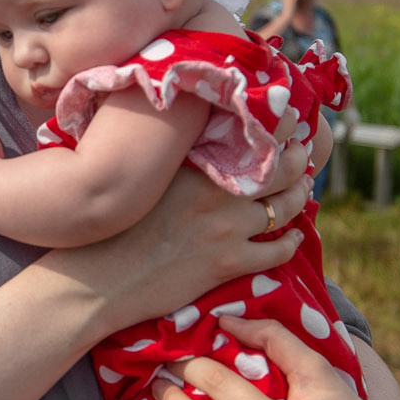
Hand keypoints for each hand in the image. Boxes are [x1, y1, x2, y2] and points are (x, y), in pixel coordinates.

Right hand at [34, 149, 308, 336]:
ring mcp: (225, 228)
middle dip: (298, 159)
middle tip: (302, 155)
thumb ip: (174, 160)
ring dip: (299, 196)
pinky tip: (291, 237)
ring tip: (301, 190)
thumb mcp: (141, 180)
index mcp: (192, 164)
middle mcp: (215, 191)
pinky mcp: (229, 263)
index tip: (286, 120)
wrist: (97, 280)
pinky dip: (290, 241)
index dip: (278, 125)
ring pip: (285, 206)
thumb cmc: (107, 230)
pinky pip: (278, 250)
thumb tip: (196, 145)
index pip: (250, 134)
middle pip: (280, 167)